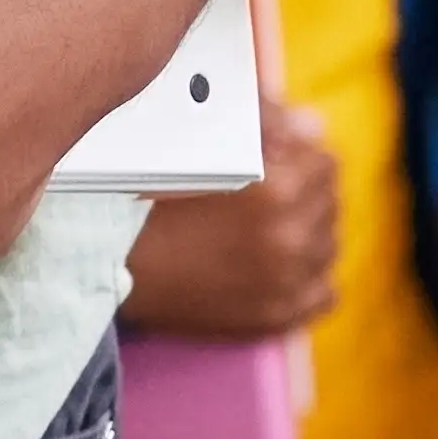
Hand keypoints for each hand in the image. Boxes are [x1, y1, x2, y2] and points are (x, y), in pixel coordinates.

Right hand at [122, 111, 341, 338]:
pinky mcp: (278, 316)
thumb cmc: (147, 193)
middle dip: (304, 191)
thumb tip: (313, 122)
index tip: (272, 157)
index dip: (297, 153)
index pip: (324, 161)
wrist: (106, 260)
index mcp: (277, 190)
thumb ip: (265, 123)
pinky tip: (273, 261)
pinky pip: (325, 290)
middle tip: (262, 192)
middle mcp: (291, 239)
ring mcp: (287, 284)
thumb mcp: (202, 143)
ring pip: (329, 245)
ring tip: (263, 226)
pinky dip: (307, 274)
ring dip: (306, 230)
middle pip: (330, 202)